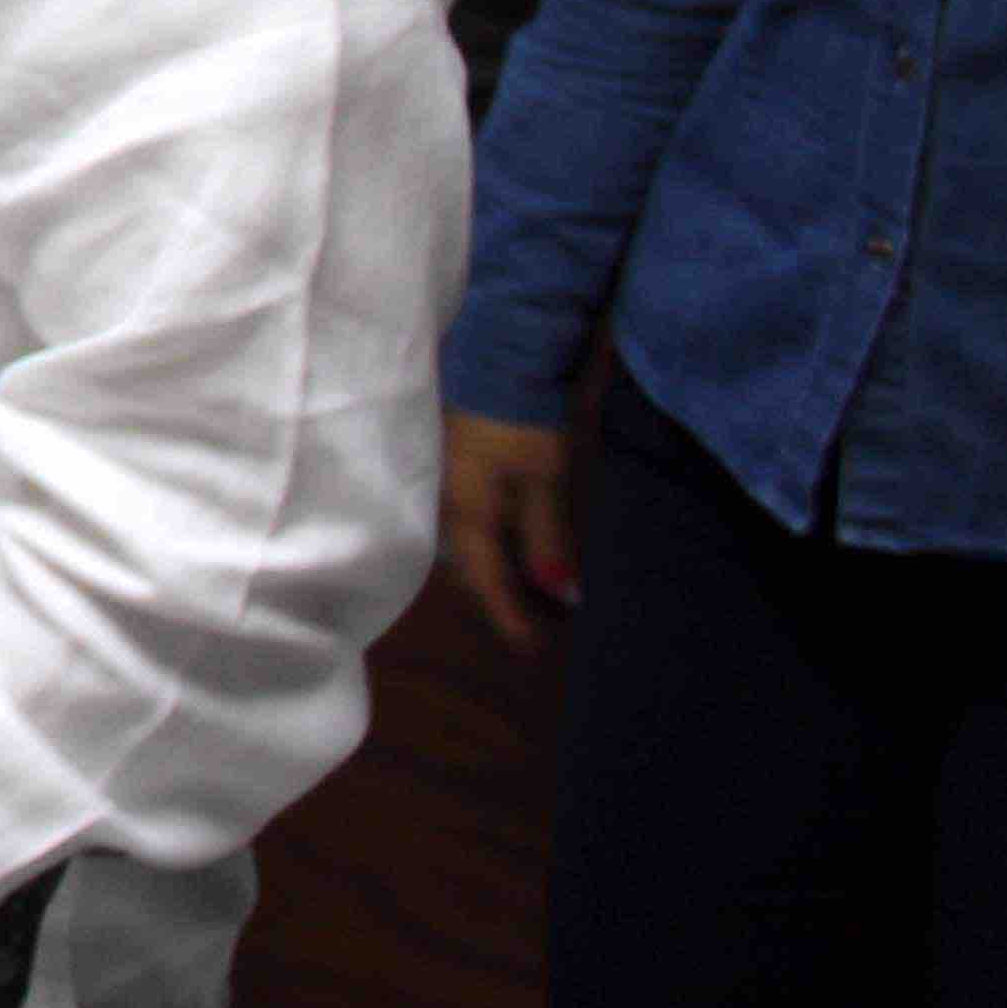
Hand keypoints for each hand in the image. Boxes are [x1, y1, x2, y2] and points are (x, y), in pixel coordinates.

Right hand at [441, 408, 579, 653]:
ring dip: (493, 569)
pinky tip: (505, 544)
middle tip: (537, 620)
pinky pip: (463, 522)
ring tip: (526, 587)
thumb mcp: (543, 481)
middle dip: (500, 596)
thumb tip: (563, 596)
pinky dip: (487, 543)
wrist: (493, 359)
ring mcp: (442, 487)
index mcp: (466, 516)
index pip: (486, 580)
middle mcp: (445, 508)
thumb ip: (548, 539)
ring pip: (464, 546)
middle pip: (468, 568)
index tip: (532, 648)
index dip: (509, 616)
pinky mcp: (449, 468)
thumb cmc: (519, 425)